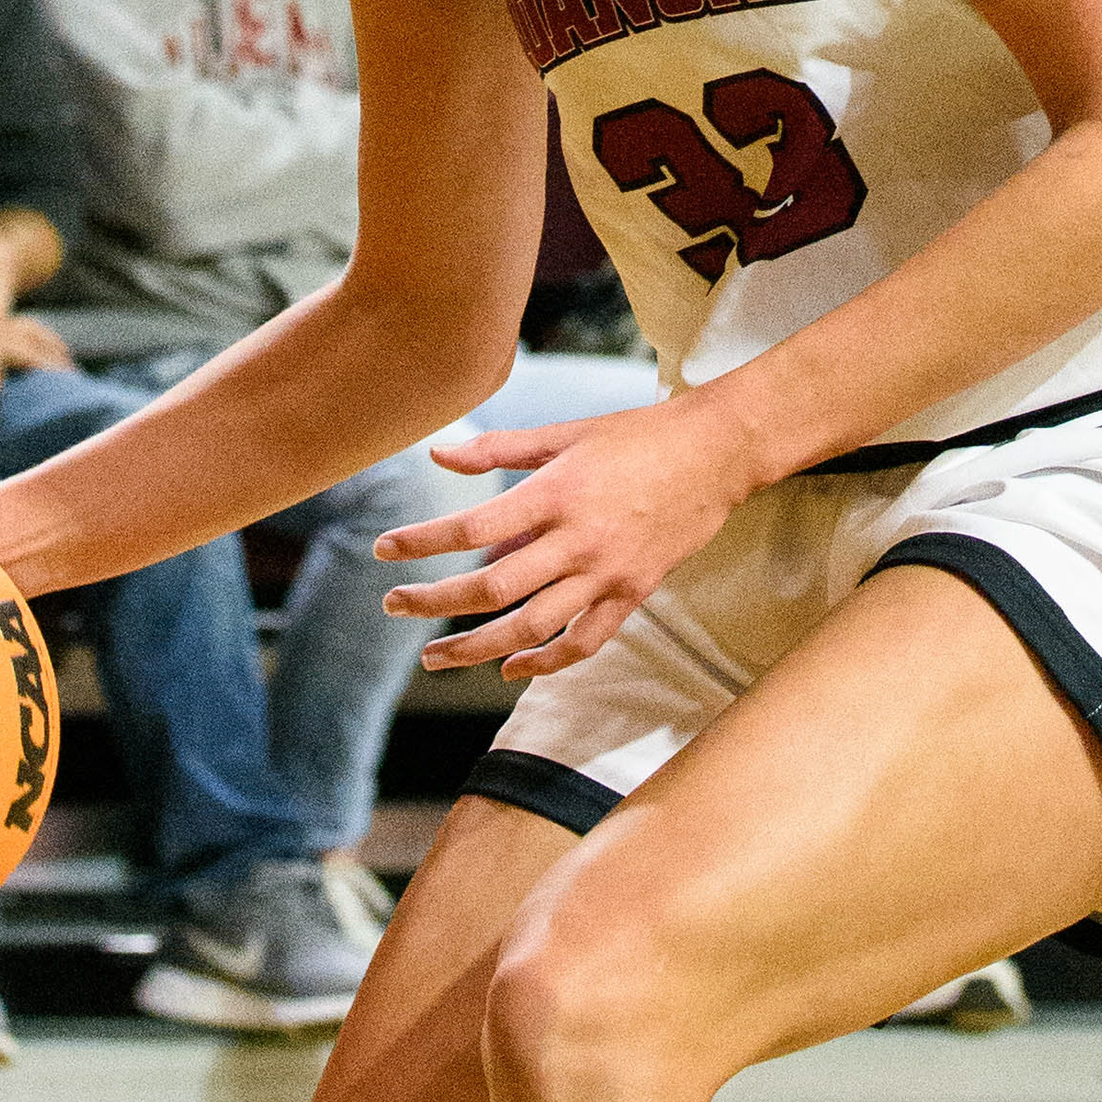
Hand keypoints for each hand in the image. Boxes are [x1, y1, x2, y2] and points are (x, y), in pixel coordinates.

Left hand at [372, 396, 755, 675]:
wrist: (716, 454)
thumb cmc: (636, 435)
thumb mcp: (565, 432)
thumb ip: (500, 449)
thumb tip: (440, 455)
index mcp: (556, 492)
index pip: (473, 528)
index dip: (423, 542)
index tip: (385, 550)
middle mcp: (578, 539)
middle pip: (493, 587)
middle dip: (435, 602)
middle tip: (394, 605)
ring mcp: (607, 573)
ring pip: (533, 627)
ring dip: (477, 648)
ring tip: (435, 658)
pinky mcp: (633, 593)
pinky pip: (585, 642)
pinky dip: (546, 663)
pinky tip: (510, 668)